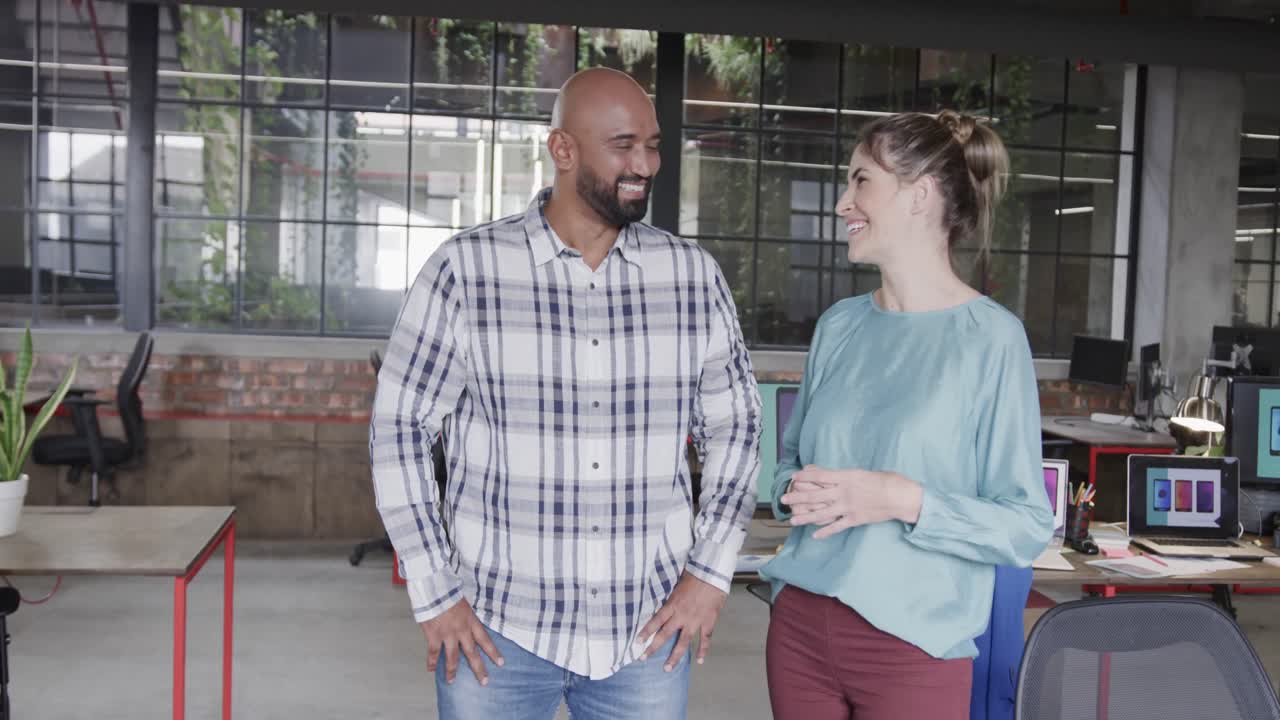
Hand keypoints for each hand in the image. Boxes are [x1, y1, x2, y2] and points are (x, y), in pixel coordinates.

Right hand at [421, 599, 504, 685]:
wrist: (434, 589)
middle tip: (484, 681)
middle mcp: (462, 630)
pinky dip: (432, 662)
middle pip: (472, 653)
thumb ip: (467, 616)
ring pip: (452, 657)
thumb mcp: (464, 603)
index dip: (493, 653)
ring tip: (451, 681)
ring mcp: (448, 634)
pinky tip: (431, 670)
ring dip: (452, 670)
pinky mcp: (434, 635)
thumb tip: (467, 624)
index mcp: (471, 621)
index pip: (485, 640)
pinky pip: (434, 652)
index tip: (500, 663)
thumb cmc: (448, 592)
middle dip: (479, 668)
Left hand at [637, 573, 726, 670]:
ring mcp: (695, 620)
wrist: (712, 573)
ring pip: (683, 642)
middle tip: (643, 658)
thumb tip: (663, 597)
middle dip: (653, 648)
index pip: (656, 621)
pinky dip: (703, 650)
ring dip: (675, 656)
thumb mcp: (677, 582)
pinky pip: (705, 639)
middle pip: (665, 635)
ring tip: (668, 668)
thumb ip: (671, 595)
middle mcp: (681, 615)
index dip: (646, 631)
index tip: (637, 642)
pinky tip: (699, 660)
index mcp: (672, 604)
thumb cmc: (694, 574)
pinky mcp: (708, 621)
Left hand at [781, 465, 922, 538]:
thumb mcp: (863, 473)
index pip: (820, 476)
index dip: (805, 476)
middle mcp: (843, 492)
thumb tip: (834, 477)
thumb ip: (847, 476)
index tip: (794, 477)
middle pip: (815, 495)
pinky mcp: (854, 519)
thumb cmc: (885, 480)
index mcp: (846, 477)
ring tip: (792, 520)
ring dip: (805, 517)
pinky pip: (836, 527)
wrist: (900, 496)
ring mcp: (848, 507)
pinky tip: (814, 535)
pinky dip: (825, 531)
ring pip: (822, 513)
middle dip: (798, 497)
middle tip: (784, 498)